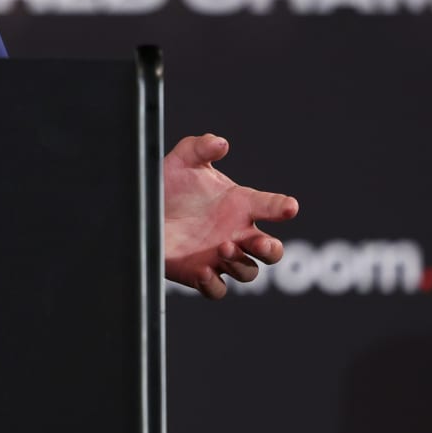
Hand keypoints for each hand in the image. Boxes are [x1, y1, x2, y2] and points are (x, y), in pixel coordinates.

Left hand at [163, 133, 297, 299]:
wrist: (142, 210)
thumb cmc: (170, 185)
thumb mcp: (183, 161)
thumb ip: (201, 147)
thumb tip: (220, 143)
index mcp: (241, 205)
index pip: (271, 206)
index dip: (283, 207)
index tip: (289, 207)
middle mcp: (237, 234)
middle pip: (271, 250)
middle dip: (271, 249)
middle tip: (257, 242)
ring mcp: (220, 257)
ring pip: (248, 271)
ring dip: (241, 263)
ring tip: (223, 248)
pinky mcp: (200, 275)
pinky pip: (217, 290)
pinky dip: (214, 284)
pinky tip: (203, 271)